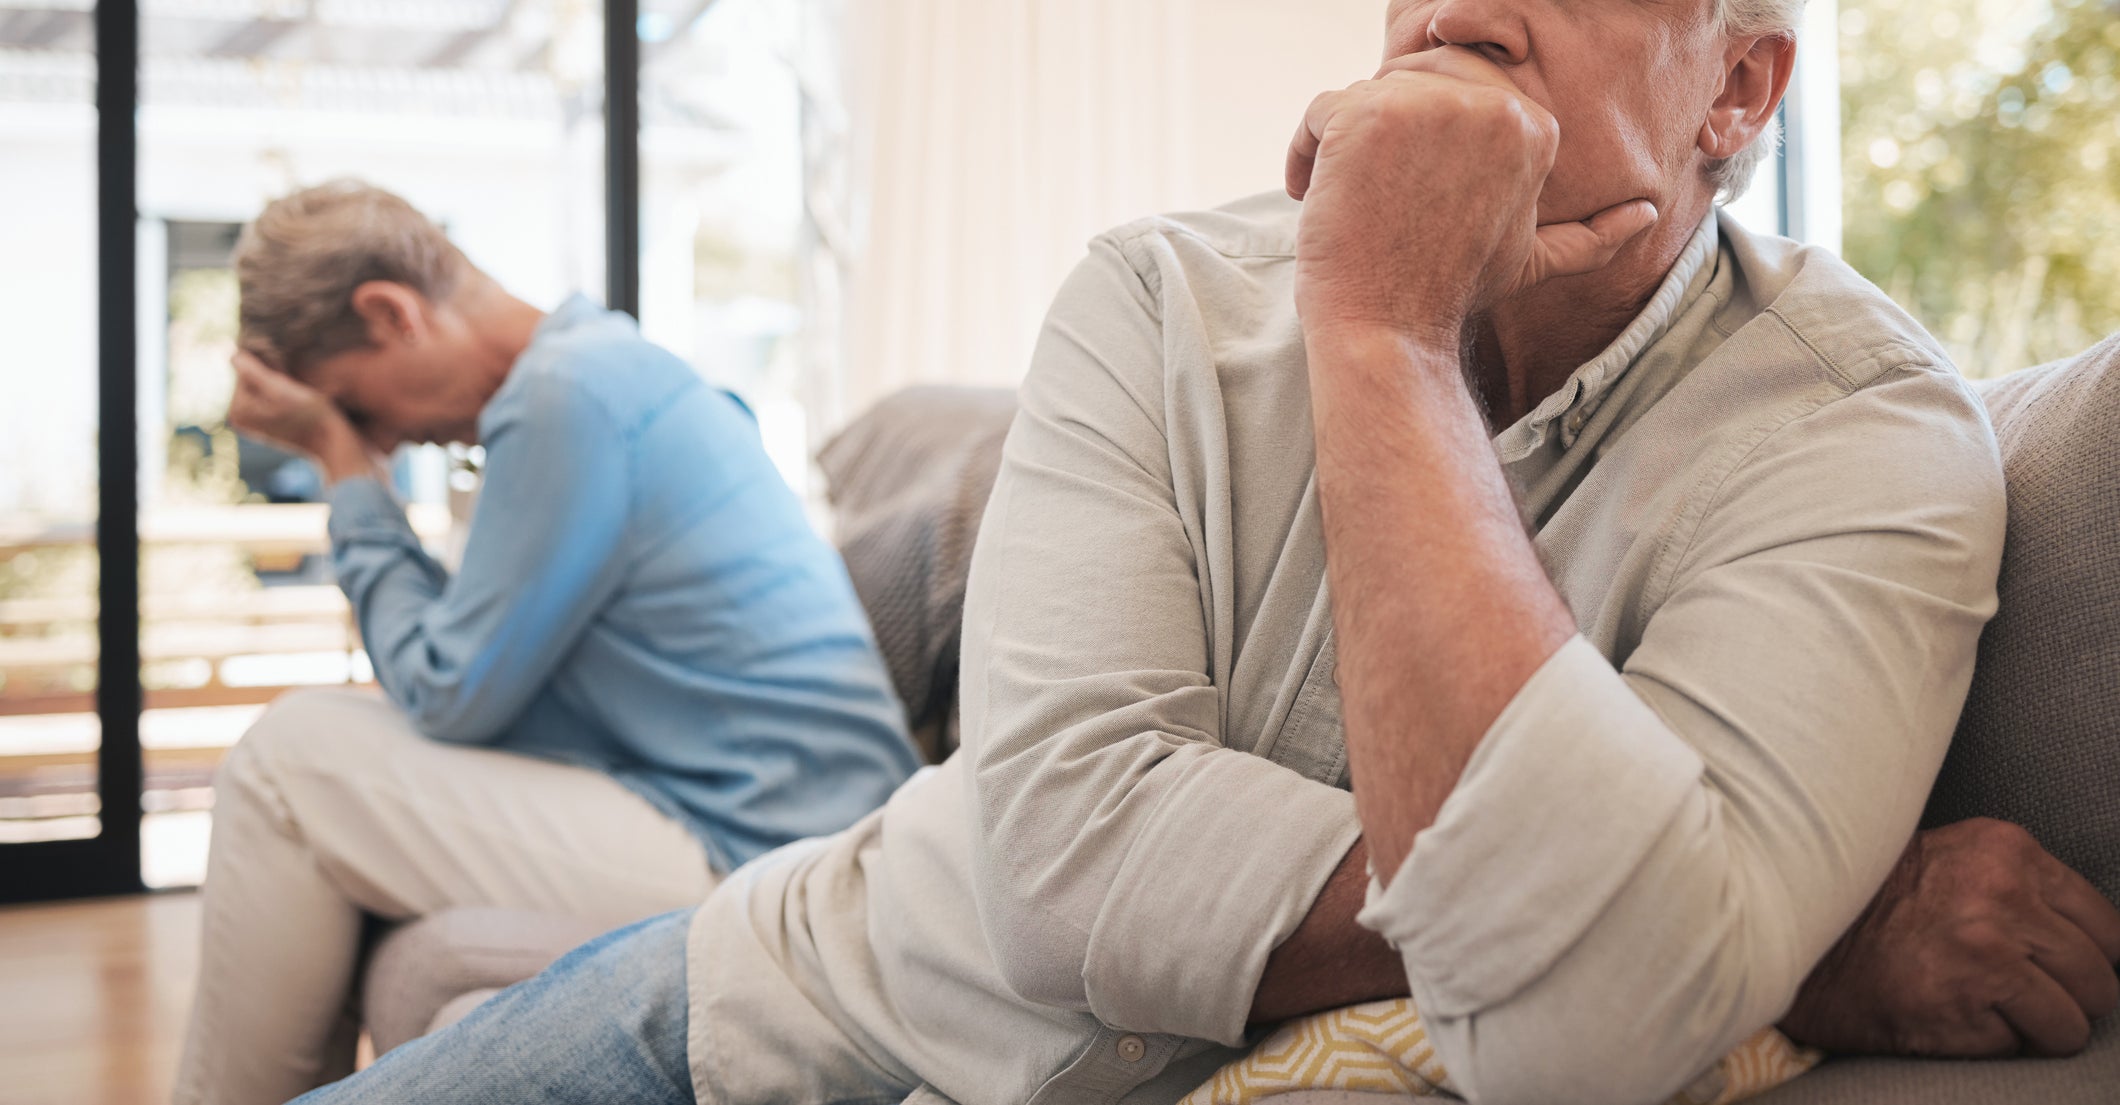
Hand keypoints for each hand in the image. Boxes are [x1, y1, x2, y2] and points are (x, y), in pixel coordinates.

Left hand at [227, 351, 379, 482]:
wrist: (335, 445)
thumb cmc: (311, 416)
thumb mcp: (282, 389)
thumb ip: (253, 372)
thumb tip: (232, 354)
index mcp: (238, 410)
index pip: (244, 369)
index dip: (267, 366)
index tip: (288, 378)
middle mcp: (239, 419)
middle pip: (250, 379)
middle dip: (271, 375)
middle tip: (296, 388)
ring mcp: (252, 423)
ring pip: (261, 386)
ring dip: (279, 382)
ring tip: (299, 394)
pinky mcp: (267, 425)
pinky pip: (269, 397)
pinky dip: (282, 393)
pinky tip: (299, 400)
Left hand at [1285, 46, 1657, 346]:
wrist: (1391, 331)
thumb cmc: (1451, 295)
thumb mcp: (1532, 259)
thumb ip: (1592, 234)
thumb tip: (1646, 214)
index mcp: (1535, 125)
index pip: (1463, 83)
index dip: (1424, 131)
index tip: (1406, 188)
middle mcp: (1491, 104)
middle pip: (1415, 74)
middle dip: (1386, 125)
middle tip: (1370, 187)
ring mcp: (1428, 107)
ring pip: (1365, 91)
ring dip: (1342, 142)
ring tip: (1343, 197)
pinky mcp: (1367, 116)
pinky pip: (1321, 108)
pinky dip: (1306, 151)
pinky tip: (1315, 194)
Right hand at [1781, 818, 2119, 1057]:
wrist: (1789, 926)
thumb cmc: (1871, 899)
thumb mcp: (1954, 858)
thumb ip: (2018, 881)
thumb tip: (2092, 936)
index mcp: (2007, 851)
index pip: (2107, 925)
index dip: (2088, 957)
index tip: (2063, 970)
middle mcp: (2002, 898)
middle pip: (2099, 979)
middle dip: (2069, 998)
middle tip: (2024, 997)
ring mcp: (1984, 957)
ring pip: (2072, 1023)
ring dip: (2038, 1028)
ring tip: (1990, 1011)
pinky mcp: (1959, 1010)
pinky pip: (2020, 1048)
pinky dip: (1994, 1044)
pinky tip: (1952, 1016)